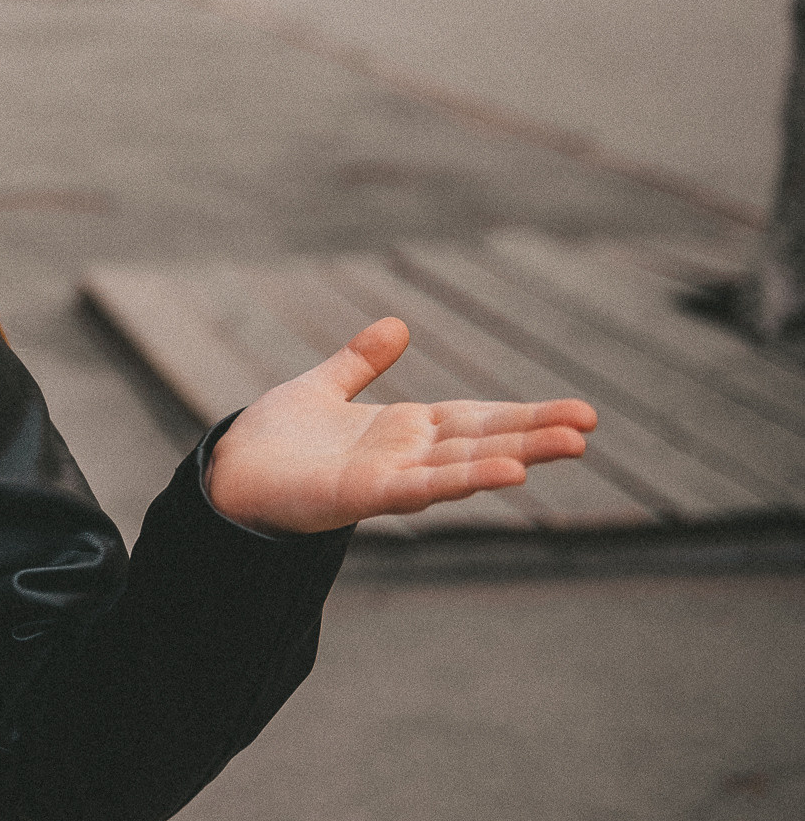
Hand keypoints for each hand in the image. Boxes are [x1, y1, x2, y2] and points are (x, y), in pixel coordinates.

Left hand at [207, 318, 596, 535]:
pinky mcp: (361, 496)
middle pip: (482, 442)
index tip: (579, 412)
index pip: (477, 420)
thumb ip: (360, 362)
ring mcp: (388, 478)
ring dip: (512, 457)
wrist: (228, 473)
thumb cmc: (275, 440)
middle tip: (590, 427)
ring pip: (462, 467)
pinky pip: (418, 489)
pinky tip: (502, 475)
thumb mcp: (323, 387)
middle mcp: (406, 457)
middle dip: (535, 435)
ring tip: (568, 448)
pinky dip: (458, 480)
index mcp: (404, 430)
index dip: (525, 416)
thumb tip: (398, 325)